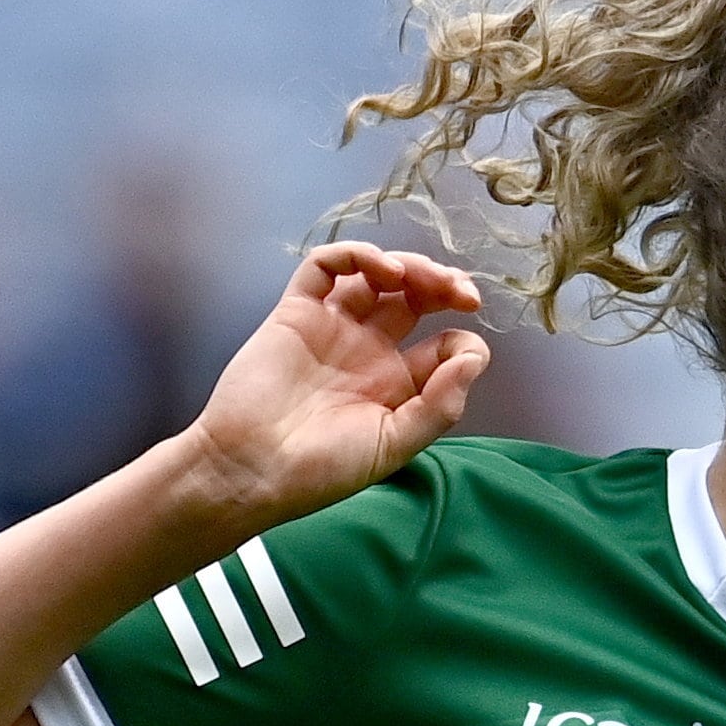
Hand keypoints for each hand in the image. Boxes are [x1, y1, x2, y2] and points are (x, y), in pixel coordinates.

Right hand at [182, 243, 492, 523]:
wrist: (251, 469)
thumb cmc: (321, 469)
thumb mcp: (393, 445)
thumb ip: (440, 405)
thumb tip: (474, 355)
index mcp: (395, 385)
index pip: (443, 345)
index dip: (462, 341)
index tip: (465, 352)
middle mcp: (367, 352)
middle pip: (414, 299)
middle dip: (443, 286)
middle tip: (463, 292)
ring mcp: (332, 328)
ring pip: (375, 276)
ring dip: (407, 266)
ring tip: (422, 277)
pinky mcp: (296, 313)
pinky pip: (324, 268)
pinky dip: (355, 255)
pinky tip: (381, 269)